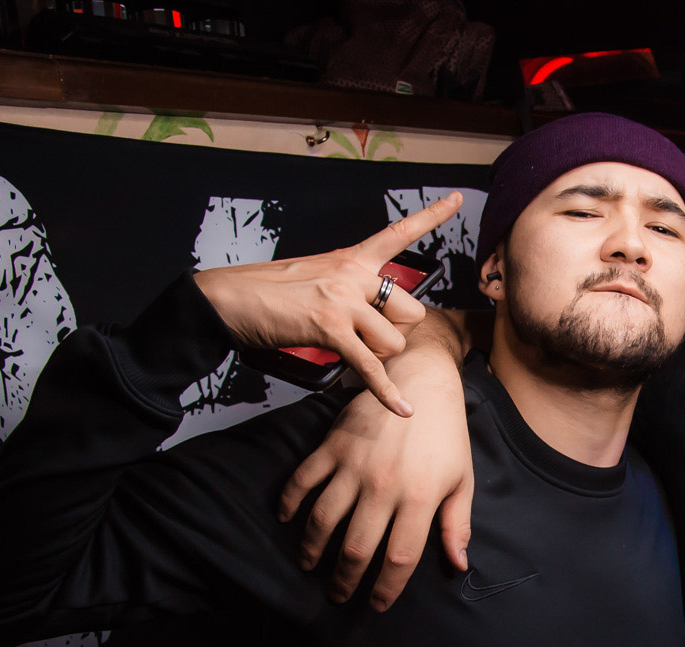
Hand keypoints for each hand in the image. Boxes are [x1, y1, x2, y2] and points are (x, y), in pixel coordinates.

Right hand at [193, 191, 462, 415]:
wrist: (227, 299)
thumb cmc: (265, 291)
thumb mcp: (314, 276)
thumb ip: (348, 288)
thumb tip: (373, 315)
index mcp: (350, 257)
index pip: (398, 233)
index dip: (431, 215)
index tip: (458, 198)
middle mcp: (353, 274)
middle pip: (410, 311)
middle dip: (396, 334)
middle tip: (368, 340)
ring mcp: (343, 301)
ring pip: (393, 342)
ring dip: (379, 357)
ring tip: (350, 352)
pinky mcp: (330, 330)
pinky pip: (371, 367)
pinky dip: (387, 393)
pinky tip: (403, 410)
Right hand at [278, 333, 473, 608]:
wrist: (421, 379)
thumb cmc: (447, 435)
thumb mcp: (462, 480)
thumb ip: (457, 524)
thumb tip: (458, 565)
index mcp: (421, 497)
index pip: (399, 558)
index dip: (387, 589)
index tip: (377, 605)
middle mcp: (384, 486)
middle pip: (357, 548)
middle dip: (345, 580)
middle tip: (339, 594)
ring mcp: (354, 465)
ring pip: (323, 520)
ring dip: (312, 549)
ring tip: (310, 565)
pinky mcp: (332, 445)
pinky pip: (302, 480)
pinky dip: (289, 502)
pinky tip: (286, 520)